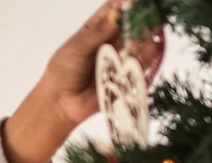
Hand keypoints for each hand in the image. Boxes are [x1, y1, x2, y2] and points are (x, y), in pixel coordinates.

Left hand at [2, 0, 163, 162]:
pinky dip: (146, 56)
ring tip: (152, 30)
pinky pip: (139, 65)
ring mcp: (119, 59)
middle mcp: (111, 42)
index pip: (113, 12)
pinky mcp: (124, 77)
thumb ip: (98, 32)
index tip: (133, 1)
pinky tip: (151, 48)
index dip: (124, 4)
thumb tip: (117, 13)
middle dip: (141, 20)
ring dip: (146, 37)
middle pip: (130, 27)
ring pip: (138, 44)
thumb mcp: (77, 47)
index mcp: (96, 30)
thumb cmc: (63, 71)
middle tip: (149, 16)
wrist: (60, 102)